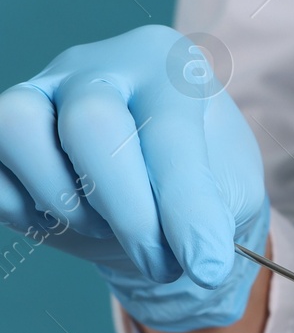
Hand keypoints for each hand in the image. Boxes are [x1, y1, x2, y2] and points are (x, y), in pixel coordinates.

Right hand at [0, 25, 267, 329]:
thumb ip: (213, 212)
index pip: (169, 133)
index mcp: (167, 66)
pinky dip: (24, 211)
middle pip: (90, 121)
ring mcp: (40, 92)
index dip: (187, 209)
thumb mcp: (231, 193)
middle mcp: (98, 66)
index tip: (206, 266)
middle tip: (159, 260)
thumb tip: (200, 259)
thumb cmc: (203, 182)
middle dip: (127, 210)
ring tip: (107, 228)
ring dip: (64, 200)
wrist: (160, 199)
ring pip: (16, 126)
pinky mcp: (0, 133)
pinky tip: (69, 223)